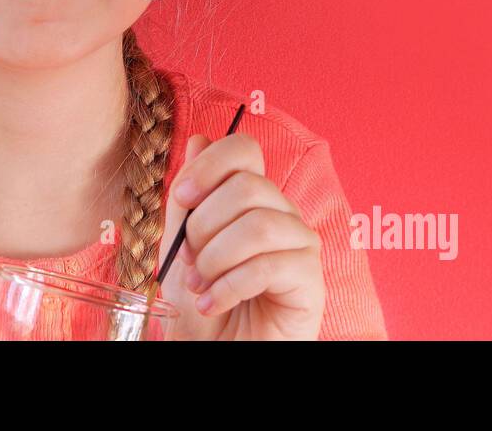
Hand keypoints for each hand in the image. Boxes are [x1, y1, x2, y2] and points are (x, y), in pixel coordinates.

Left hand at [158, 133, 325, 339]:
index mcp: (252, 198)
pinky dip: (230, 286)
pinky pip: (270, 266)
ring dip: (217, 258)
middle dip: (205, 225)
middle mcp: (282, 213)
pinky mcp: (311, 282)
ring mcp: (301, 246)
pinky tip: (213, 302)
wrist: (217, 350)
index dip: (210, 165)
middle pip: (249, 186)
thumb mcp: (181, 245)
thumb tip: (199, 141)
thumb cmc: (203, 300)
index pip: (244, 149)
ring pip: (260, 225)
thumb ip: (188, 198)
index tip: (182, 198)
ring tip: (199, 286)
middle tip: (190, 260)